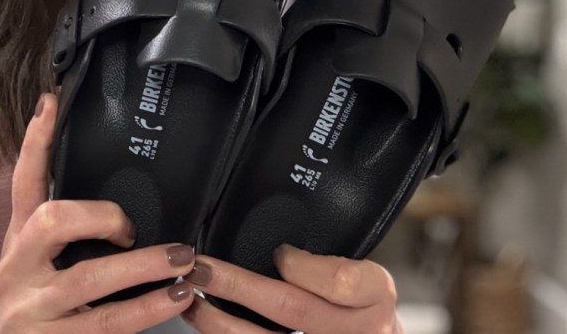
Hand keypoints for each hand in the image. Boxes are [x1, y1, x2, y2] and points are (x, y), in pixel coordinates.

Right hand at [0, 92, 195, 333]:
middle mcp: (15, 272)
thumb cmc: (29, 315)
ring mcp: (30, 311)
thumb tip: (115, 207)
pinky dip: (147, 309)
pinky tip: (176, 299)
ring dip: (143, 266)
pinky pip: (108, 323)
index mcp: (16, 246)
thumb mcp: (33, 270)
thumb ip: (58, 238)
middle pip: (52, 219)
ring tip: (183, 259)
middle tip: (131, 225)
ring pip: (89, 277)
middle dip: (100, 215)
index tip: (51, 102)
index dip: (35, 143)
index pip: (22, 185)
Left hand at [182, 246, 402, 333]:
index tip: (277, 253)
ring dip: (221, 323)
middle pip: (293, 311)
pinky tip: (209, 328)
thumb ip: (325, 257)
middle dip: (239, 286)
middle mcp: (361, 331)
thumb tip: (271, 242)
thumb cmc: (362, 304)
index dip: (301, 266)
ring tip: (192, 301)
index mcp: (375, 295)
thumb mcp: (362, 272)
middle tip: (202, 268)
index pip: (339, 279)